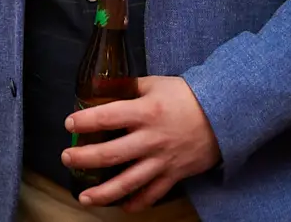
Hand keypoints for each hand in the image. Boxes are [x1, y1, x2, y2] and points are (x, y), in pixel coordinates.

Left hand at [61, 75, 221, 210]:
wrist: (224, 113)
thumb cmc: (187, 96)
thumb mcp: (156, 84)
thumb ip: (130, 88)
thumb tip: (104, 88)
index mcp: (145, 112)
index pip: (107, 117)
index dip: (84, 121)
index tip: (69, 124)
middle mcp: (151, 139)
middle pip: (110, 154)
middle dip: (84, 158)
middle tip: (66, 159)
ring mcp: (162, 160)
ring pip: (128, 182)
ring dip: (103, 193)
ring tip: (84, 197)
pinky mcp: (174, 174)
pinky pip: (152, 194)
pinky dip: (137, 203)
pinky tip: (123, 206)